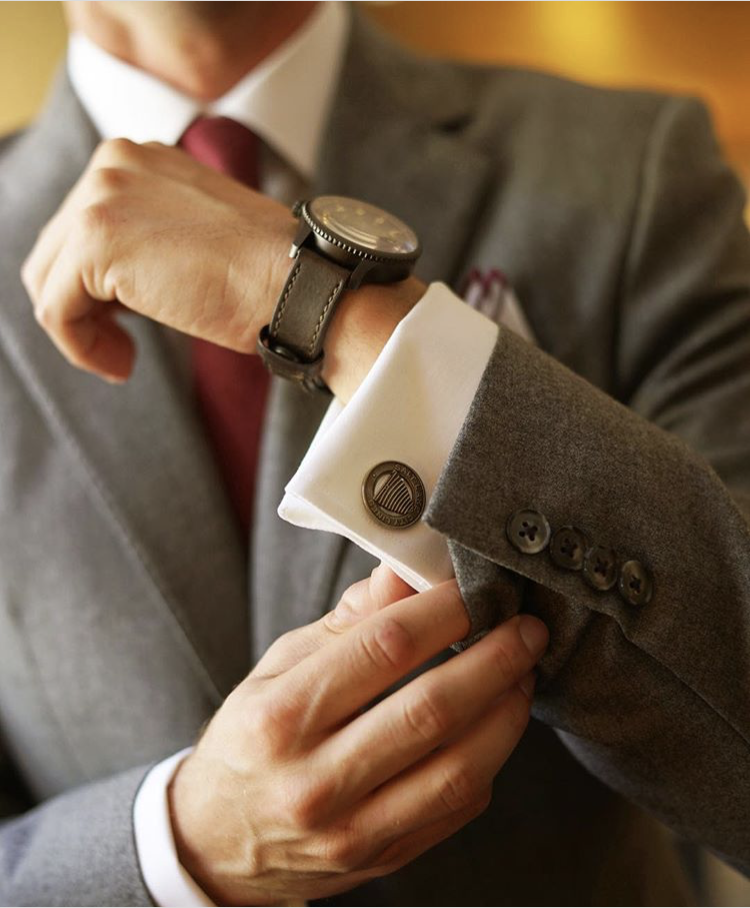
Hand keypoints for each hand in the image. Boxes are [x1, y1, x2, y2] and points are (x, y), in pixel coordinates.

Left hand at [21, 139, 423, 399]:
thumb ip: (147, 239)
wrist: (298, 281)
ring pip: (48, 281)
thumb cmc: (265, 272)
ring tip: (123, 358)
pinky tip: (123, 364)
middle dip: (82, 307)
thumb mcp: (194, 236)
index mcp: (136, 158)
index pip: (79, 226)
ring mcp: (100, 198)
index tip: (127, 322)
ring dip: (81, 330)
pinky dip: (81, 347)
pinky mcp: (96, 242)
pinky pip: (56, 310)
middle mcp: (111, 163)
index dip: (94, 285)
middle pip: (55, 251)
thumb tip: (109, 282)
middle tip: (124, 347)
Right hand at [169, 565, 547, 904]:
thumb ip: (348, 621)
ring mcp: (352, 829)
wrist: (217, 839)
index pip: (383, 649)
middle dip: (494, 659)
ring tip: (524, 673)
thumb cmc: (253, 736)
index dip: (442, 612)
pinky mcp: (382, 858)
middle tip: (526, 628)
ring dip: (507, 712)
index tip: (472, 589)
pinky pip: (458, 808)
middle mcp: (316, 779)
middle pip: (432, 710)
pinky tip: (496, 723)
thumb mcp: (280, 665)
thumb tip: (403, 574)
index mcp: (282, 715)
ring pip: (458, 768)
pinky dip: (490, 758)